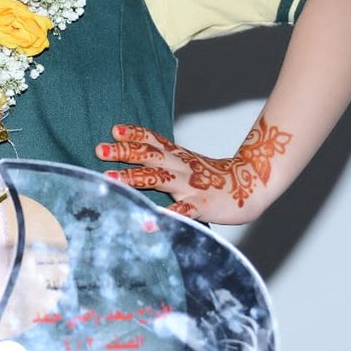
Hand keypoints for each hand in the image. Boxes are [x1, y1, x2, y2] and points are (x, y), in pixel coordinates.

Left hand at [94, 119, 290, 221]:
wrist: (251, 186)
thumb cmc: (213, 177)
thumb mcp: (187, 162)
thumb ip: (164, 157)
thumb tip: (136, 151)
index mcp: (178, 157)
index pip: (153, 141)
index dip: (134, 134)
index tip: (114, 129)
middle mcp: (181, 167)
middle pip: (150, 156)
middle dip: (123, 153)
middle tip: (99, 149)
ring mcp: (190, 186)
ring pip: (158, 179)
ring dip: (133, 178)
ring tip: (110, 179)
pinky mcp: (200, 205)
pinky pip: (180, 211)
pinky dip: (164, 215)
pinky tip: (147, 221)